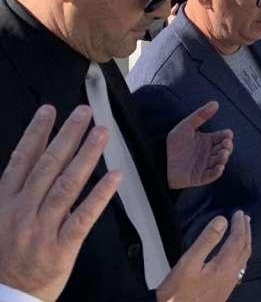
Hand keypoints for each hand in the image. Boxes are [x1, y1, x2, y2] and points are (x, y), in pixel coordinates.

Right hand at [0, 105, 120, 301]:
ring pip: (67, 185)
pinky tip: (116, 176)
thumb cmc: (6, 257)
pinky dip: (100, 195)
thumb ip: (19, 191)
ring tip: (102, 132)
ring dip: (86, 156)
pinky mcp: (61, 247)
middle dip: (67, 135)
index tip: (50, 110)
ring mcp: (41, 229)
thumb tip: (33, 157)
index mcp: (5, 203)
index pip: (22, 160)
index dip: (36, 133)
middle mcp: (22, 211)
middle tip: (84, 112)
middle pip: (48, 166)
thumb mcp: (1, 220)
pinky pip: (84, 217)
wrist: (6, 298)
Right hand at [156, 210, 251, 301]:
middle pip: (245, 248)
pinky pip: (240, 268)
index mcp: (224, 266)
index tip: (239, 213)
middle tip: (245, 218)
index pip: (238, 239)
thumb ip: (207, 240)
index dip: (240, 224)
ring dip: (245, 242)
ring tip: (244, 232)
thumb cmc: (178, 293)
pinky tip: (236, 256)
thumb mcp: (189, 262)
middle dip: (246, 231)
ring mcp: (229, 284)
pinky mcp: (224, 291)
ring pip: (244, 259)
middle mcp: (231, 275)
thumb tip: (222, 220)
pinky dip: (241, 255)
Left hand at [167, 101, 233, 189]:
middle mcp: (208, 153)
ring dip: (223, 158)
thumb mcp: (186, 126)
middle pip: (224, 149)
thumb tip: (215, 103)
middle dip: (228, 147)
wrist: (157, 160)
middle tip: (225, 144)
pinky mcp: (199, 177)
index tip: (227, 135)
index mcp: (207, 140)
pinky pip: (211, 176)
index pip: (223, 137)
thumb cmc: (172, 143)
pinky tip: (219, 167)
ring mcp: (205, 165)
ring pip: (220, 162)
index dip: (227, 136)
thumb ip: (200, 115)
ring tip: (222, 154)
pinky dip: (217, 172)